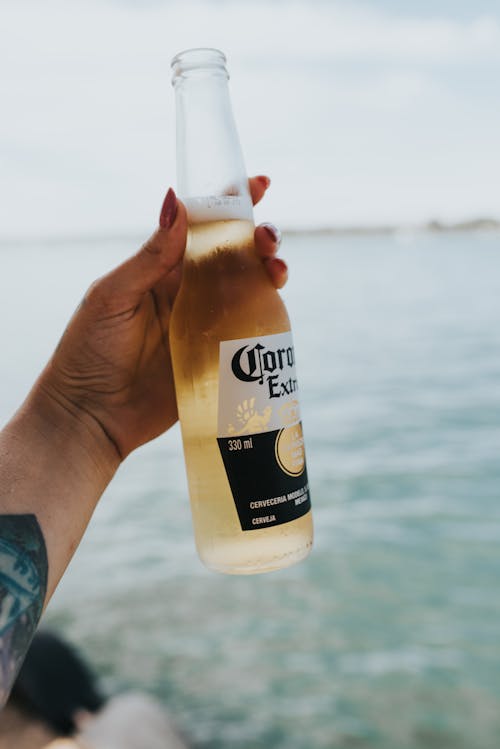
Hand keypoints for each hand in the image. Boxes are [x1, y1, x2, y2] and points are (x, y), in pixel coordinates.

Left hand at [36, 177, 286, 460]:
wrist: (92, 417)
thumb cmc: (89, 352)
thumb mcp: (113, 297)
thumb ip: (149, 256)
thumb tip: (176, 200)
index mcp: (162, 271)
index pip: (201, 228)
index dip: (230, 203)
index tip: (258, 183)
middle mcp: (188, 294)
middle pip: (235, 257)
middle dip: (260, 239)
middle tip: (268, 240)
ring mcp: (206, 326)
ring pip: (250, 290)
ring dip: (270, 273)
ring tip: (275, 270)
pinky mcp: (217, 360)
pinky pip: (251, 334)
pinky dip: (270, 317)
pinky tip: (275, 308)